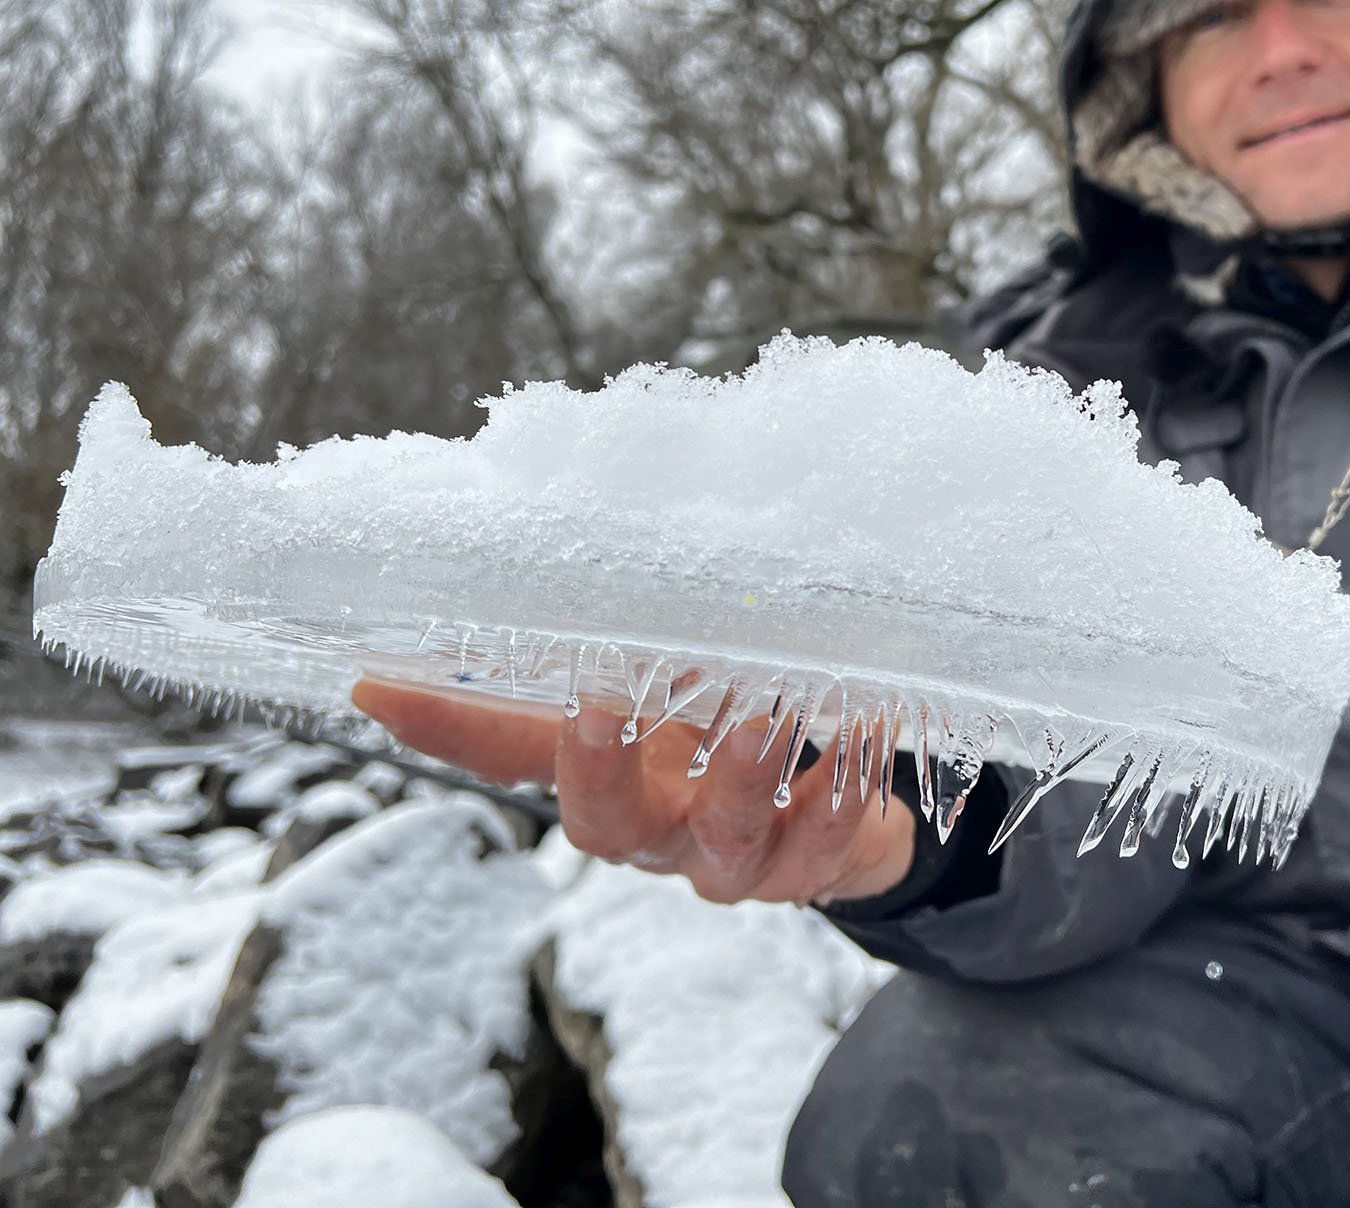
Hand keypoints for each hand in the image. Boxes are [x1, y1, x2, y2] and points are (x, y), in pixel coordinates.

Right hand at [349, 676, 918, 905]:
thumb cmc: (734, 740)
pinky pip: (827, 841)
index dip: (447, 728)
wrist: (847, 815)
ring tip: (761, 719)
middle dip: (595, 771)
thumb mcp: (666, 692)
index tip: (378, 681)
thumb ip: (607, 647)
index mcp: (610, 780)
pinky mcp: (813, 866)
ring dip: (737, 780)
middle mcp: (659, 832)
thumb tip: (505, 586)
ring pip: (723, 840)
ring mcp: (735, 860)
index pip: (508, 758)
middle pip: (602, 827)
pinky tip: (867, 730)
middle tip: (599, 707)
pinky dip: (845, 791)